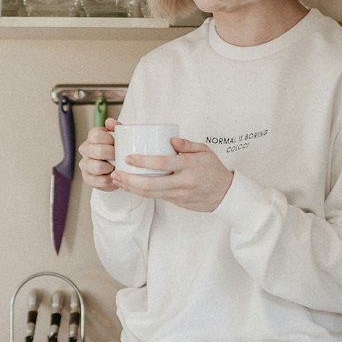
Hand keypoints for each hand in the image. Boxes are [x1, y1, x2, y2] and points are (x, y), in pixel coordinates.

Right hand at [78, 120, 118, 191]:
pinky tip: (114, 177)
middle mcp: (85, 150)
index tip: (116, 143)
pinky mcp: (87, 178)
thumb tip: (110, 122)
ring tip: (116, 167)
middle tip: (119, 157)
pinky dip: (110, 180)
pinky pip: (100, 180)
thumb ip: (116, 128)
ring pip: (97, 167)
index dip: (108, 139)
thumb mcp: (119, 137)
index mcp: (92, 137)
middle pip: (98, 151)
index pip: (96, 135)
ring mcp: (85, 164)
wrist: (116, 168)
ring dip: (110, 168)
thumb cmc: (117, 150)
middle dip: (112, 154)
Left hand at [113, 137, 233, 212]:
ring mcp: (179, 194)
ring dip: (131, 188)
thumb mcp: (205, 151)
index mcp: (189, 165)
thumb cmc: (213, 169)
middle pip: (151, 184)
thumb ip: (187, 144)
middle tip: (116, 172)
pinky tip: (130, 186)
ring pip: (150, 194)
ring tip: (117, 180)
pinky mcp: (177, 202)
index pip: (163, 163)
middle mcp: (183, 181)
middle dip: (130, 180)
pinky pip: (155, 197)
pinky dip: (140, 192)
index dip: (143, 162)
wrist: (225, 194)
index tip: (129, 158)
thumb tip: (170, 139)